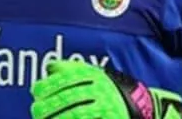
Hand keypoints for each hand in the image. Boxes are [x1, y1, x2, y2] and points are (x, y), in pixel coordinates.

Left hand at [30, 60, 181, 118]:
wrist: (145, 107)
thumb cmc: (115, 91)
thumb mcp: (97, 75)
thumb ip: (74, 70)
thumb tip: (50, 67)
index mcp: (96, 77)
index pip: (66, 80)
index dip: (47, 86)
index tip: (37, 91)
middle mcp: (100, 91)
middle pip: (67, 98)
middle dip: (47, 106)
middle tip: (37, 109)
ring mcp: (104, 107)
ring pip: (72, 114)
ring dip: (54, 117)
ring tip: (43, 118)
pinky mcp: (108, 117)